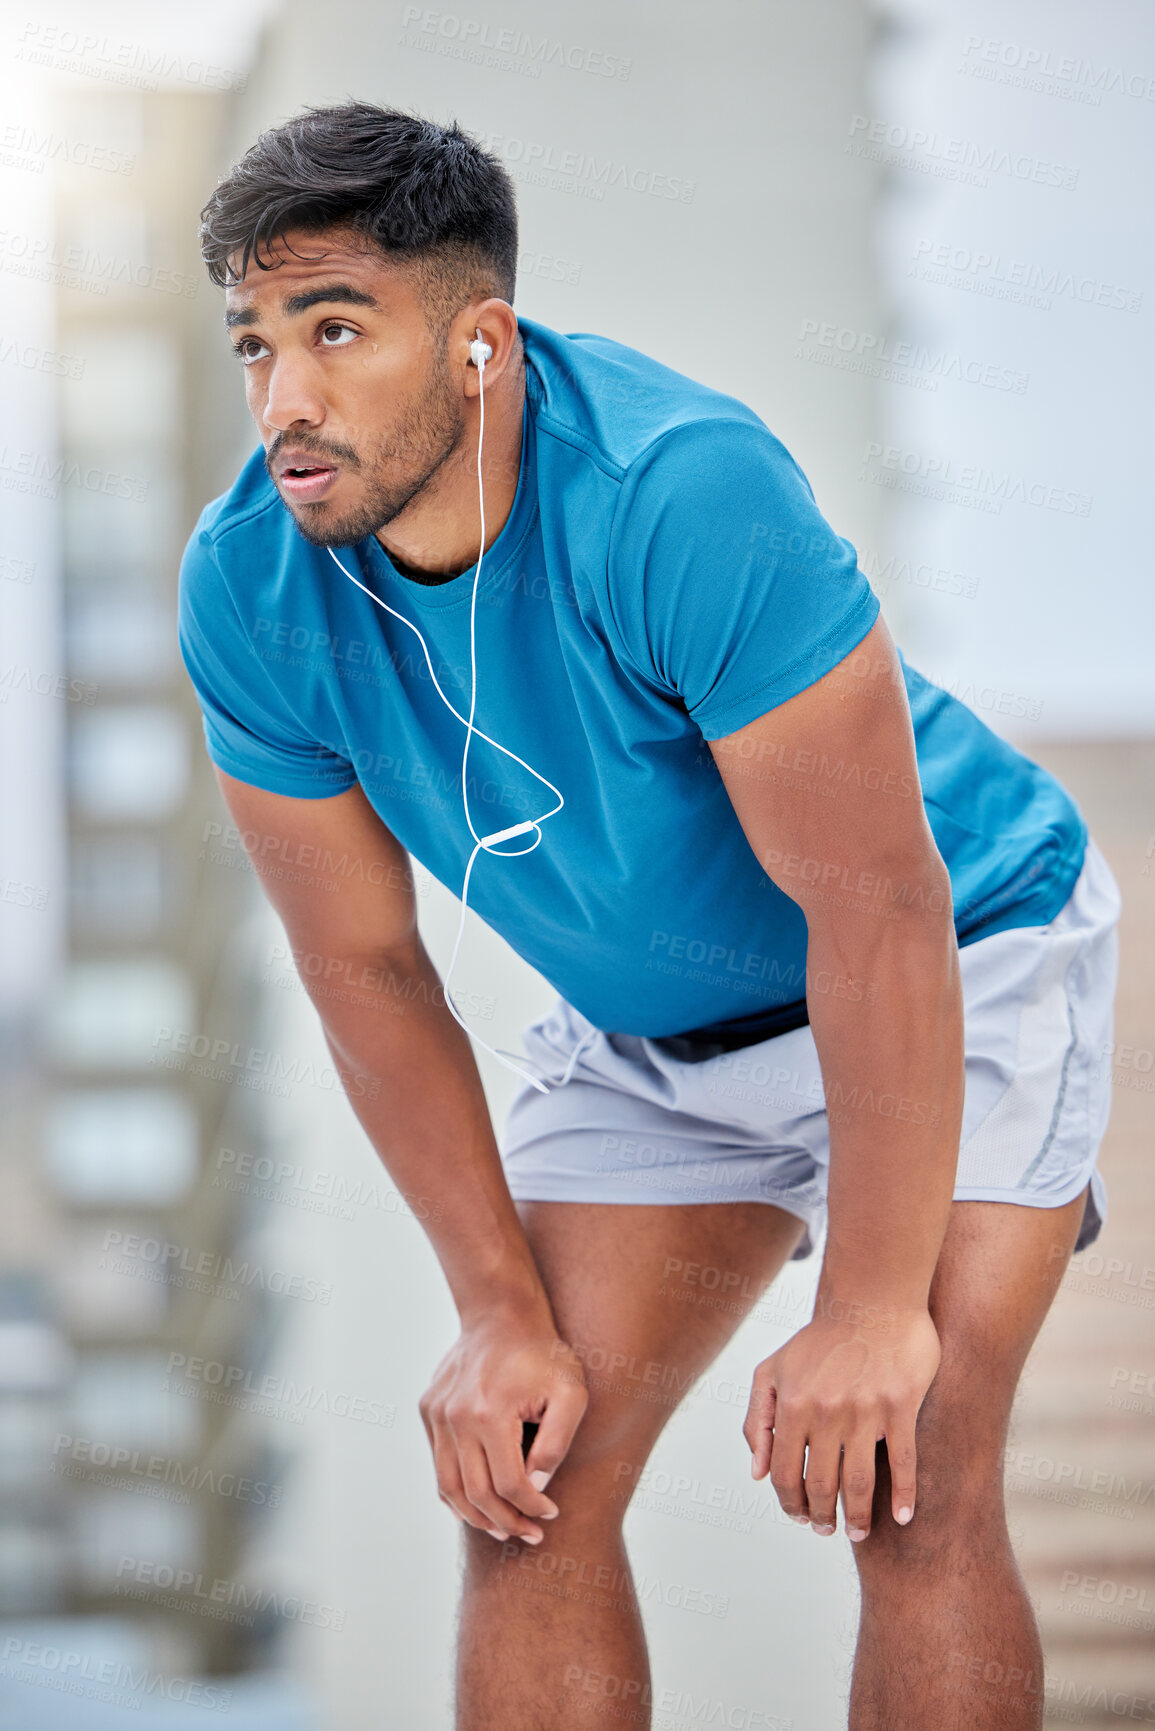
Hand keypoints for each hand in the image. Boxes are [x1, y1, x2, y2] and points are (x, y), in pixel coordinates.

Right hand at [419, 1307, 588, 1543]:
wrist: (500, 1315)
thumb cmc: (543, 1355)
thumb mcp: (571, 1393)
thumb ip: (556, 1443)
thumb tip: (536, 1486)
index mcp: (490, 1413)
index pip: (509, 1484)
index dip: (531, 1507)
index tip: (550, 1514)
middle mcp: (456, 1418)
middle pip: (477, 1493)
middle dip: (507, 1522)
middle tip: (530, 1534)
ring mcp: (437, 1415)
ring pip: (449, 1487)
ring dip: (476, 1517)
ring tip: (502, 1529)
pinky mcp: (428, 1411)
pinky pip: (440, 1465)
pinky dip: (456, 1492)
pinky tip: (478, 1504)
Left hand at [744, 1303, 940, 1540]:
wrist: (871, 1299)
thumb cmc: (821, 1339)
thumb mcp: (772, 1371)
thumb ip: (757, 1420)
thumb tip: (756, 1474)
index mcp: (792, 1404)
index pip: (783, 1472)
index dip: (789, 1503)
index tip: (799, 1518)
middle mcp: (825, 1411)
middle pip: (821, 1484)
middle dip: (821, 1517)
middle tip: (827, 1531)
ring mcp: (865, 1410)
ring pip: (860, 1482)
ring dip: (858, 1516)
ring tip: (859, 1532)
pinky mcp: (900, 1405)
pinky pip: (903, 1462)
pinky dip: (904, 1495)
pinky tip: (903, 1517)